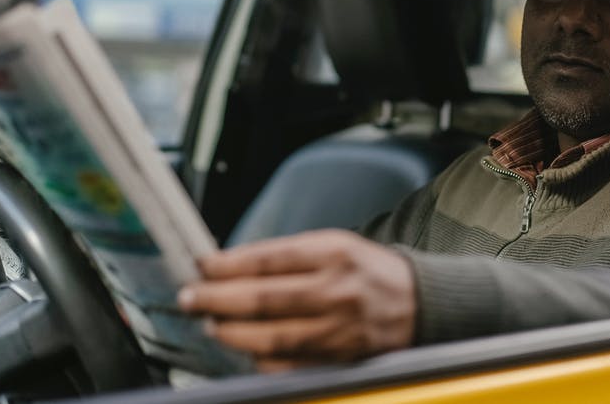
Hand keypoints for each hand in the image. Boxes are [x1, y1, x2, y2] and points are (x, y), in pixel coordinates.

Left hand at [178, 229, 415, 371]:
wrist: (419, 303)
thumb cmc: (369, 271)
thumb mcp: (334, 244)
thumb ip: (287, 255)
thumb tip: (232, 266)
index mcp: (334, 254)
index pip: (267, 259)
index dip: (227, 265)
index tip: (202, 266)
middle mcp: (336, 291)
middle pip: (262, 299)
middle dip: (217, 299)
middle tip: (191, 298)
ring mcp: (337, 329)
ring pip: (270, 337)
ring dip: (232, 332)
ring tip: (212, 324)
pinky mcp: (338, 359)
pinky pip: (288, 365)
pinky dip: (260, 358)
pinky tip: (245, 349)